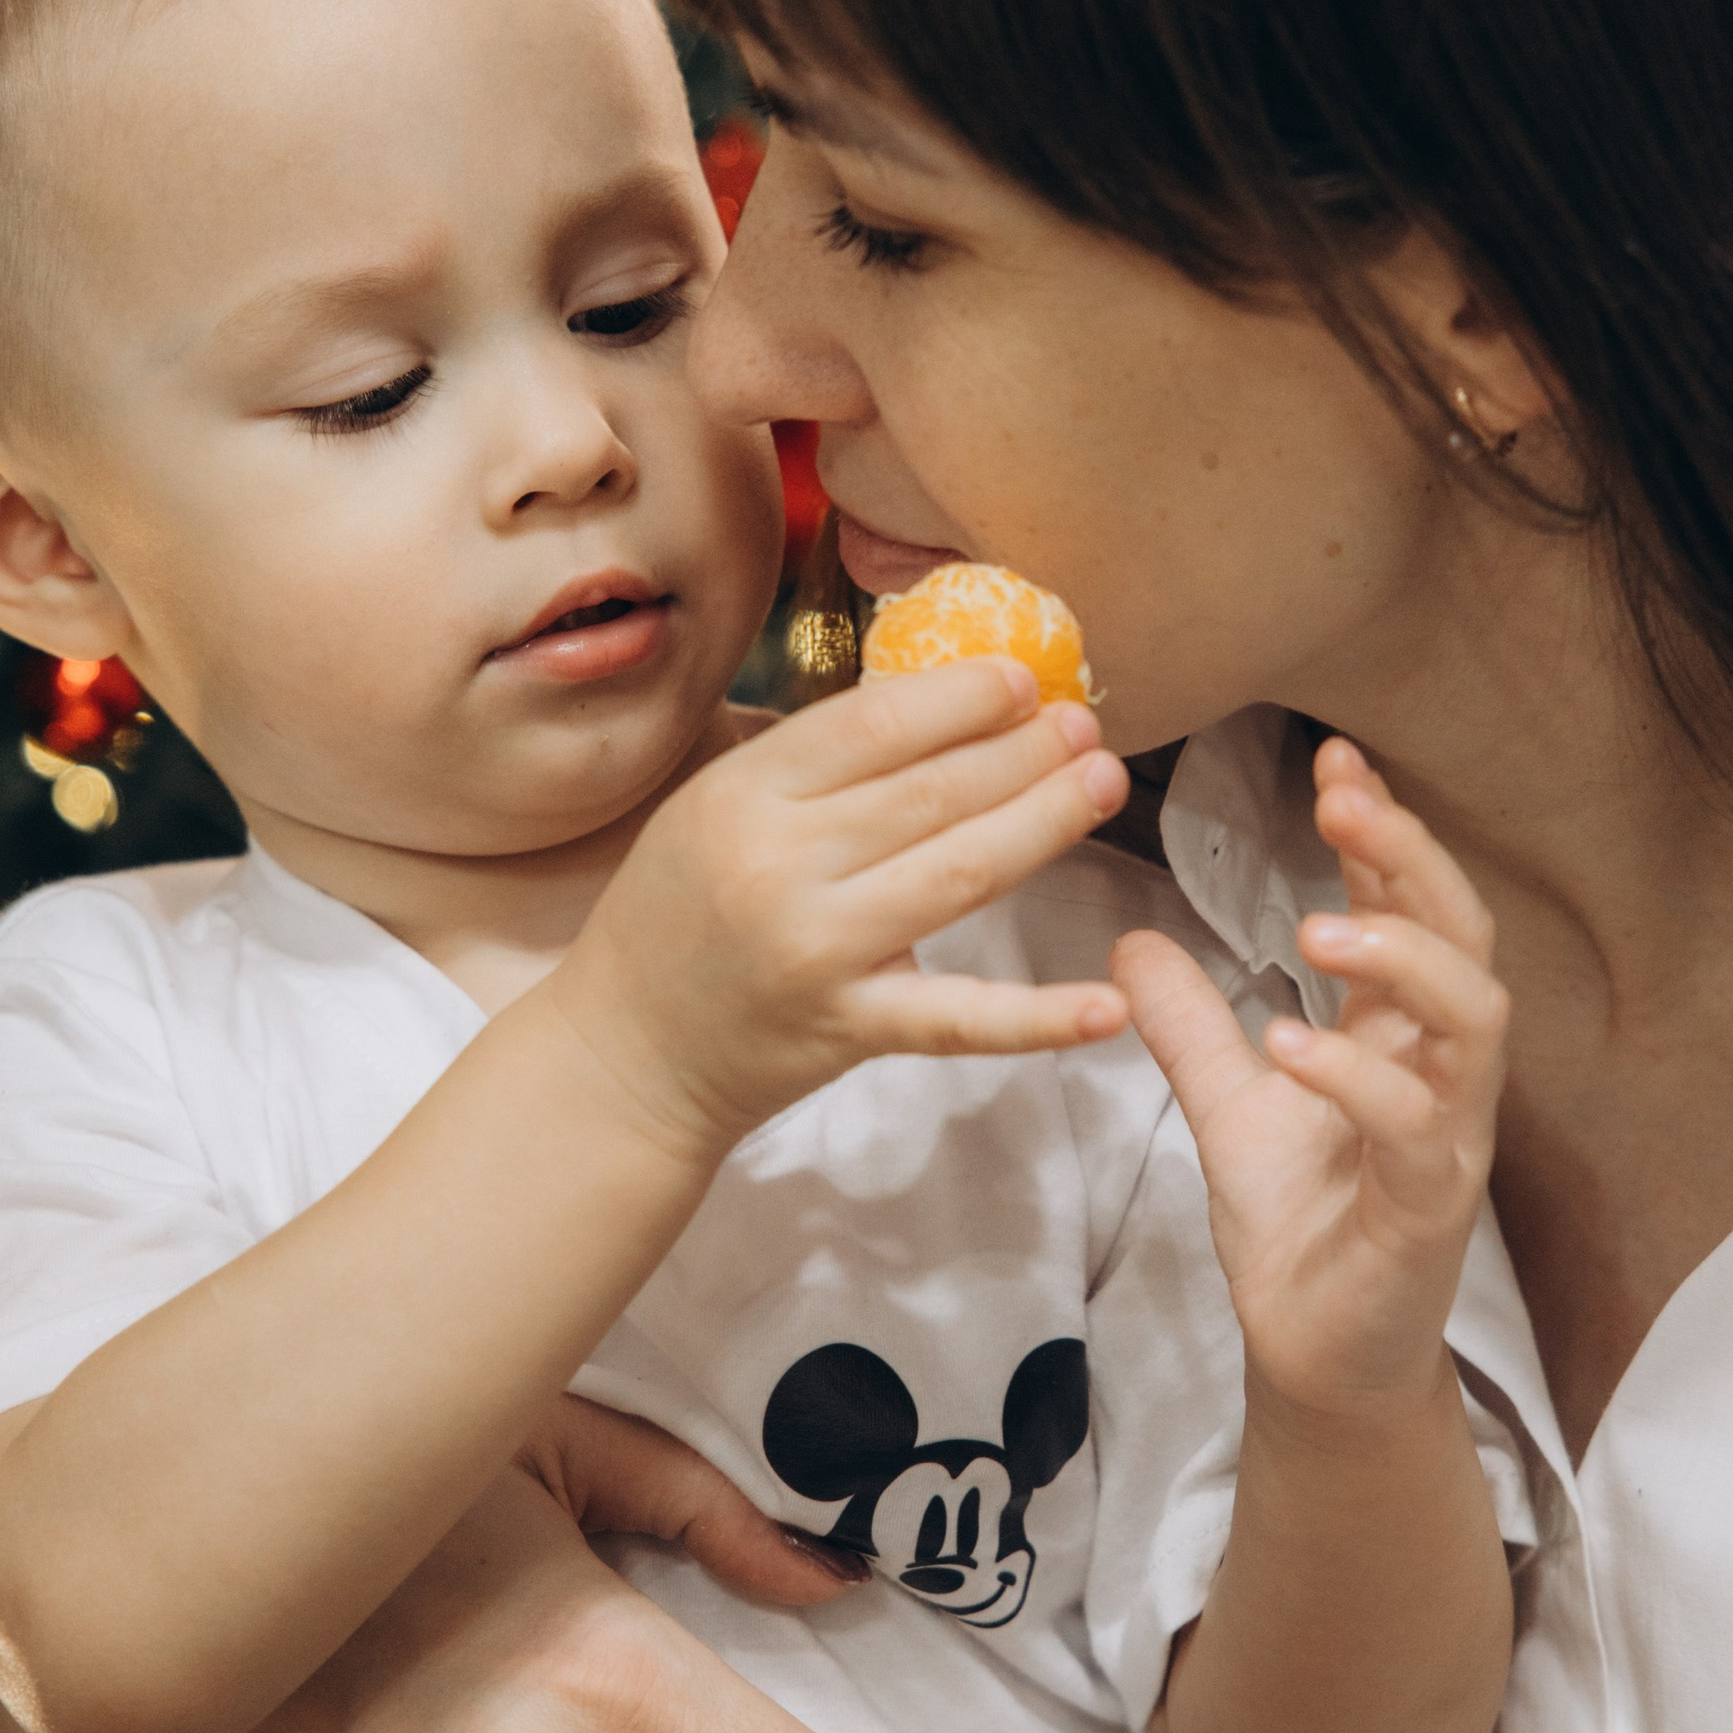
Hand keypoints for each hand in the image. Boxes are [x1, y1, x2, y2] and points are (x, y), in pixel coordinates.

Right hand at [552, 659, 1131, 1154]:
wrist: (624, 1053)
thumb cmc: (677, 919)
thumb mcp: (712, 810)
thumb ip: (810, 767)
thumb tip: (941, 704)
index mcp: (741, 796)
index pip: (874, 724)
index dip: (963, 695)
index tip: (1024, 679)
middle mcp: (778, 866)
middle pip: (932, 791)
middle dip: (1025, 750)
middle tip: (1085, 724)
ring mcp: (818, 953)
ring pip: (961, 873)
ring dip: (1046, 823)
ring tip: (1101, 782)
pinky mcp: (849, 1031)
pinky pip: (959, 1019)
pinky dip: (1040, 1018)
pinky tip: (1109, 1006)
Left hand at [1112, 736, 1507, 1419]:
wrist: (1319, 1360)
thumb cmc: (1301, 1230)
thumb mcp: (1227, 1108)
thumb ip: (1191, 1026)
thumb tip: (1129, 942)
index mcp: (1401, 1036)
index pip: (1414, 907)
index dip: (1385, 832)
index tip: (1334, 761)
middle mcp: (1443, 1071)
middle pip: (1464, 935)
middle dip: (1409, 858)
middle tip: (1341, 797)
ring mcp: (1450, 1135)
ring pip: (1476, 1018)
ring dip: (1401, 956)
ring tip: (1317, 925)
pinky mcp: (1432, 1206)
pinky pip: (1418, 1125)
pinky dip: (1358, 1075)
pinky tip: (1293, 1040)